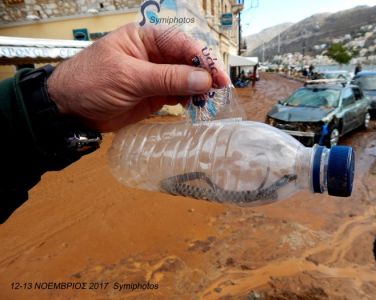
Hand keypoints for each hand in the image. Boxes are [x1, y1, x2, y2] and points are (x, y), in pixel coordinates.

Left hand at [48, 23, 229, 131]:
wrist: (70, 109)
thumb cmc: (90, 82)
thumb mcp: (129, 77)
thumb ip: (167, 78)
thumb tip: (202, 80)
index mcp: (144, 38)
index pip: (180, 43)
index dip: (201, 58)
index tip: (215, 75)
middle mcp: (153, 55)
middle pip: (187, 61)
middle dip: (204, 74)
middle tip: (219, 89)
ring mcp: (155, 76)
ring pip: (186, 79)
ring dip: (199, 89)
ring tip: (208, 101)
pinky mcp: (155, 95)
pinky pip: (178, 94)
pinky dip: (189, 100)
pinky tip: (195, 106)